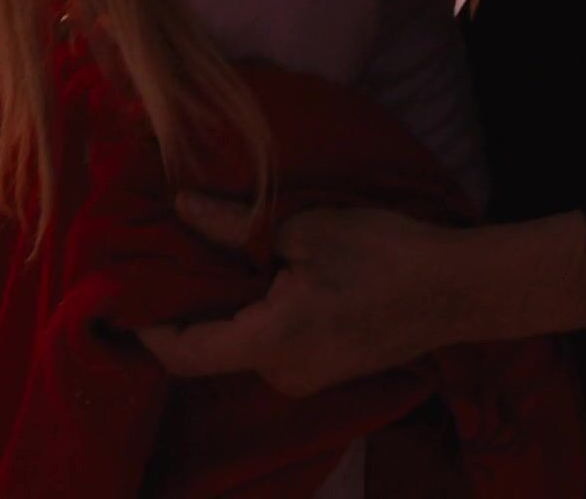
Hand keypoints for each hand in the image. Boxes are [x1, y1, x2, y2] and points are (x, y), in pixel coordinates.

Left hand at [136, 192, 472, 396]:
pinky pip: (268, 349)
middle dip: (187, 307)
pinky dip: (253, 316)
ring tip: (213, 256)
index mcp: (271, 342)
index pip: (184, 354)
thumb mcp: (304, 228)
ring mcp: (305, 380)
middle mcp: (281, 375)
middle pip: (209, 351)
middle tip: (169, 255)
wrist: (458, 289)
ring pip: (239, 348)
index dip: (147, 328)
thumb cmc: (386, 254)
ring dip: (223, 309)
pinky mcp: (323, 372)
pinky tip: (257, 277)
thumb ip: (233, 225)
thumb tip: (180, 206)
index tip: (127, 290)